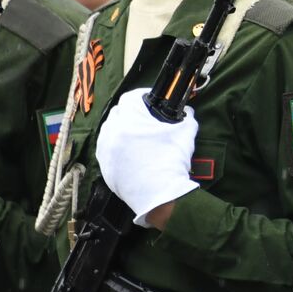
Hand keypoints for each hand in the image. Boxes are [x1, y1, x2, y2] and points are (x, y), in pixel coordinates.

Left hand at [96, 88, 197, 226]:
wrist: (160, 195)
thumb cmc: (171, 162)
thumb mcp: (185, 133)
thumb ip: (187, 118)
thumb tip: (188, 113)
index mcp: (130, 119)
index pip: (130, 97)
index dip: (141, 96)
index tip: (150, 100)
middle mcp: (112, 132)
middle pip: (118, 113)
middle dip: (130, 112)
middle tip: (145, 119)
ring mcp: (106, 150)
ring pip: (109, 131)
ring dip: (120, 129)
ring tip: (136, 136)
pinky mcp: (104, 166)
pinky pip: (107, 149)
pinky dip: (116, 147)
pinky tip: (130, 153)